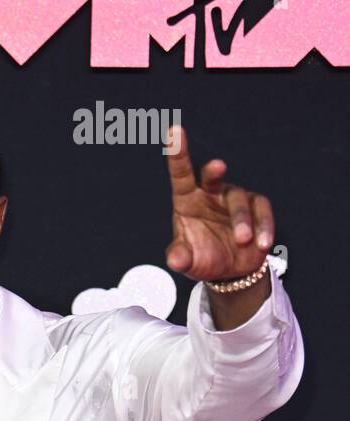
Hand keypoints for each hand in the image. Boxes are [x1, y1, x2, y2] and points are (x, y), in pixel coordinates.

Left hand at [164, 124, 273, 281]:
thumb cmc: (204, 259)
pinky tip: (261, 243)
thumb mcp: (189, 262)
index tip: (174, 132)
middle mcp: (211, 195)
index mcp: (188, 201)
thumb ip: (181, 258)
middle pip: (213, 176)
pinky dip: (263, 227)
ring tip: (242, 240)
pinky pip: (261, 211)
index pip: (181, 176)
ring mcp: (234, 200)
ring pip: (239, 200)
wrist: (231, 271)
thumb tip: (176, 260)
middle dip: (214, 170)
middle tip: (217, 166)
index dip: (178, 154)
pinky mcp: (256, 208)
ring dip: (241, 220)